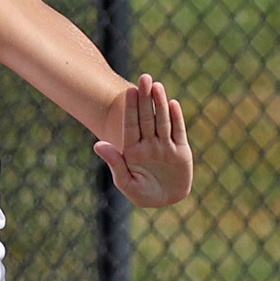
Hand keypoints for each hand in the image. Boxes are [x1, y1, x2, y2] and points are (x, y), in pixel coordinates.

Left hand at [93, 73, 192, 207]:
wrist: (165, 202)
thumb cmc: (142, 194)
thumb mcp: (126, 183)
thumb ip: (114, 163)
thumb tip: (98, 145)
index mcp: (133, 149)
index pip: (131, 125)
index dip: (131, 108)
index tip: (129, 91)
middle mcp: (149, 144)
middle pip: (147, 118)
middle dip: (145, 99)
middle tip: (144, 78)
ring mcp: (165, 146)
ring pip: (162, 121)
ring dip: (160, 104)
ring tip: (157, 86)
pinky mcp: (181, 152)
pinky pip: (177, 132)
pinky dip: (176, 118)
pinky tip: (173, 104)